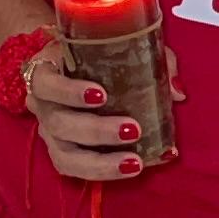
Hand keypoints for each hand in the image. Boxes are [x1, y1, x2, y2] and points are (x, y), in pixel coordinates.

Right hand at [22, 42, 166, 183]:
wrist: (75, 68)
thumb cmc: (98, 54)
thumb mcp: (121, 45)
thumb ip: (150, 60)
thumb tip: (176, 91)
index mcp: (47, 71)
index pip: (45, 83)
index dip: (68, 91)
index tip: (101, 94)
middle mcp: (42, 105)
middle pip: (58, 123)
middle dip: (95, 130)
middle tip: (132, 129)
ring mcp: (49, 132)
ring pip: (64, 155)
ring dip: (100, 162)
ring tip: (134, 162)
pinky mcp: (60, 152)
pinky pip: (73, 170)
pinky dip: (102, 172)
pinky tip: (130, 169)